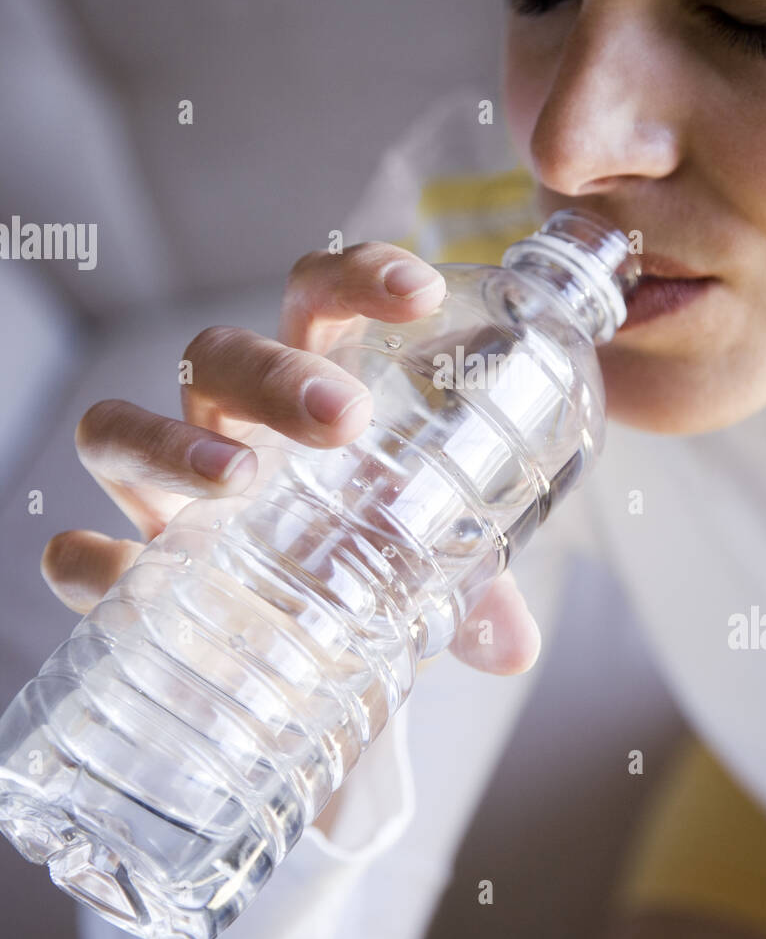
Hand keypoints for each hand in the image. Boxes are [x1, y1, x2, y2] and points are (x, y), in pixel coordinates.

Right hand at [41, 241, 541, 678]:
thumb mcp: (419, 571)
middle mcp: (225, 428)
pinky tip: (121, 572)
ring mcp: (163, 497)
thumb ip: (468, 594)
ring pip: (124, 428)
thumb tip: (513, 648)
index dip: (360, 279)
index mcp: (305, 396)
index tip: (421, 293)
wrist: (288, 658)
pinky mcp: (126, 573)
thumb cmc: (355, 570)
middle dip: (276, 374)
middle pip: (217, 357)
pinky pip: (78, 555)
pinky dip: (90, 560)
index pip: (318, 303)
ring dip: (175, 443)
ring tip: (239, 479)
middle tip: (344, 417)